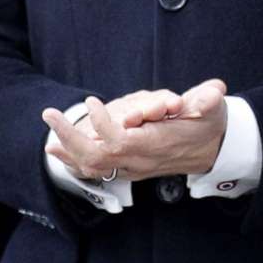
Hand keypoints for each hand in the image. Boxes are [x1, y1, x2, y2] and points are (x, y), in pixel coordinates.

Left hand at [40, 79, 230, 180]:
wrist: (214, 150)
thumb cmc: (209, 124)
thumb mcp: (214, 107)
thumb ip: (209, 100)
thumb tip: (212, 93)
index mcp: (156, 143)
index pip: (121, 142)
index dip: (102, 126)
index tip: (92, 102)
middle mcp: (140, 159)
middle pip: (97, 158)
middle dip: (70, 138)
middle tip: (50, 114)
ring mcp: (132, 166)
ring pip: (92, 167)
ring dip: (67, 151)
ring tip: (47, 134)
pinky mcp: (128, 167)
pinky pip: (96, 169)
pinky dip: (74, 160)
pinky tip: (58, 150)